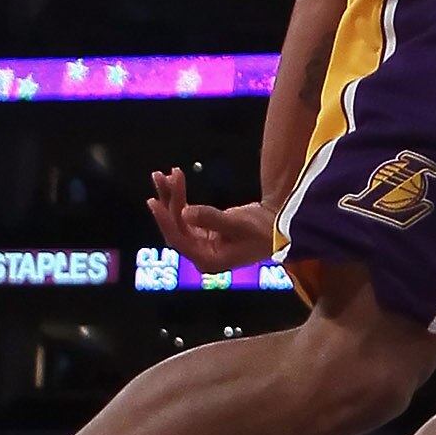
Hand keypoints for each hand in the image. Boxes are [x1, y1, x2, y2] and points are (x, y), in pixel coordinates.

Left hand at [147, 170, 275, 271]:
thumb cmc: (264, 232)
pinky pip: (185, 214)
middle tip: (161, 177)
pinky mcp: (204, 231)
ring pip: (177, 219)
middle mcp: (201, 253)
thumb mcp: (239, 224)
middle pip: (175, 227)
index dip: (165, 220)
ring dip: (170, 197)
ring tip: (163, 175)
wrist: (281, 229)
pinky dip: (180, 198)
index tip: (154, 202)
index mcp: (208, 260)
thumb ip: (211, 218)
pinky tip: (175, 183)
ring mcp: (201, 242)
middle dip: (167, 202)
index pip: (179, 239)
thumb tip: (185, 212)